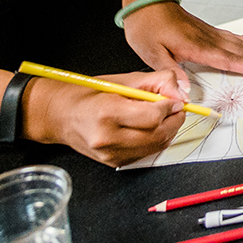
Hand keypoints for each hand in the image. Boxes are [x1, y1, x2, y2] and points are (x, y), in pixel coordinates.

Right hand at [21, 70, 185, 166]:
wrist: (62, 115)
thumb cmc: (91, 94)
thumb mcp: (125, 79)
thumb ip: (157, 82)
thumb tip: (180, 92)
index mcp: (108, 113)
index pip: (152, 116)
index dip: (171, 107)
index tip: (177, 99)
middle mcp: (107, 138)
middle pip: (157, 135)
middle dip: (175, 120)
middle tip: (178, 107)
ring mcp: (109, 154)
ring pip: (155, 146)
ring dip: (169, 130)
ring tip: (167, 115)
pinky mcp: (113, 163)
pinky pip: (146, 153)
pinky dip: (156, 140)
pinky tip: (153, 127)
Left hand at [123, 1, 242, 88]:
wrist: (147, 1)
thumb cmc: (147, 26)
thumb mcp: (151, 54)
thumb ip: (171, 72)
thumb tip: (185, 93)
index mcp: (197, 47)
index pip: (229, 60)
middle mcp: (208, 39)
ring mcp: (210, 33)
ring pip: (242, 43)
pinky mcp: (208, 30)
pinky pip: (235, 37)